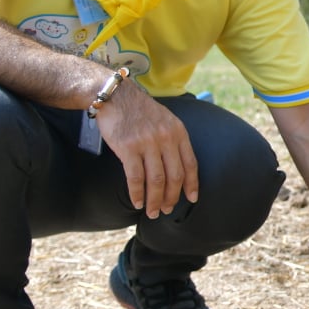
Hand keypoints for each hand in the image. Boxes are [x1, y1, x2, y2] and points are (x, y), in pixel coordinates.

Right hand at [96, 82, 198, 217]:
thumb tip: (177, 168)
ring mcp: (147, 143)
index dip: (192, 184)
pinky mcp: (128, 148)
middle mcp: (166, 138)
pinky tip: (137, 202)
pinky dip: (137, 193)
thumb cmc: (140, 111)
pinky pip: (136, 177)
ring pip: (156, 180)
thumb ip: (173, 140)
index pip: (190, 164)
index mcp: (178, 132)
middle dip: (172, 197)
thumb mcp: (166, 120)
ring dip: (155, 200)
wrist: (116, 96)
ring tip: (153, 212)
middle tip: (167, 210)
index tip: (192, 199)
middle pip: (174, 176)